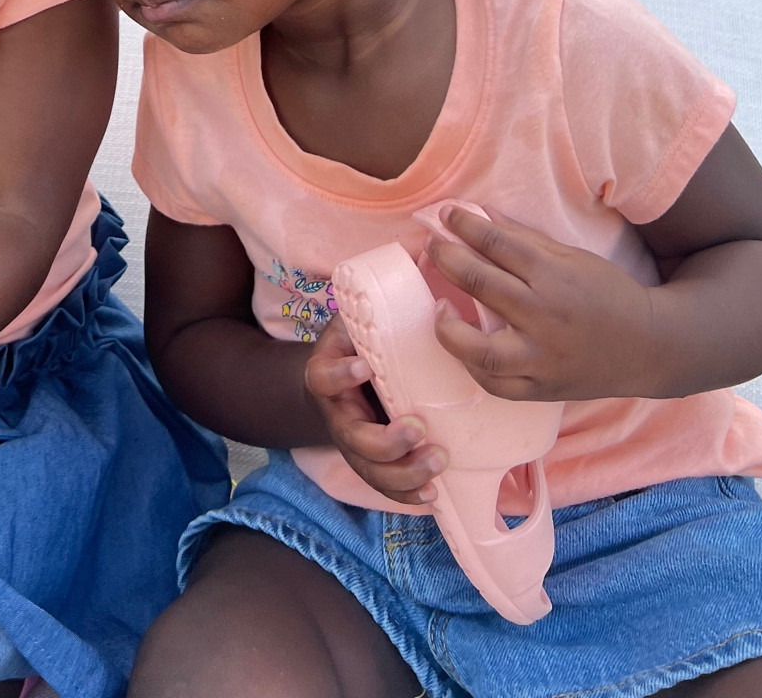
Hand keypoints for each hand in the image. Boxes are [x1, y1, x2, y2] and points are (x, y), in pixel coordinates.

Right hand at [303, 314, 446, 504]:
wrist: (343, 375)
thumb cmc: (358, 342)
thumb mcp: (357, 321)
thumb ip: (376, 307)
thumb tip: (418, 267)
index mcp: (327, 374)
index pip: (323, 377)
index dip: (340, 375)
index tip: (364, 365)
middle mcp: (337, 415)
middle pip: (351, 438)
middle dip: (386, 442)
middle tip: (419, 427)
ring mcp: (353, 444)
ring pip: (370, 471)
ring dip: (404, 473)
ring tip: (438, 459)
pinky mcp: (373, 463)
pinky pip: (385, 487)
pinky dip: (407, 494)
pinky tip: (433, 493)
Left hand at [426, 205, 657, 400]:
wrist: (650, 347)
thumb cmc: (608, 294)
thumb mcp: (571, 258)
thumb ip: (523, 239)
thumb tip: (478, 217)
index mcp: (554, 276)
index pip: (497, 244)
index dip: (464, 225)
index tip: (446, 213)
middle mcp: (545, 316)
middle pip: (482, 284)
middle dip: (448, 258)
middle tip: (433, 245)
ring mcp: (542, 358)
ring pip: (481, 350)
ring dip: (449, 327)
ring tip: (439, 307)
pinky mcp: (543, 388)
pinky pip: (497, 385)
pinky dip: (473, 367)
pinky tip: (462, 345)